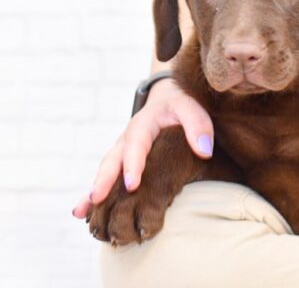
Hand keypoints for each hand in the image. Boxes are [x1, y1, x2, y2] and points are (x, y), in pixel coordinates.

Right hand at [72, 78, 212, 218]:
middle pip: (113, 159)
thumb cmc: (181, 105)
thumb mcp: (191, 108)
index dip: (133, 164)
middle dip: (104, 179)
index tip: (132, 185)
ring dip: (94, 190)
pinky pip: (107, 177)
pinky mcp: (123, 160)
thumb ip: (198, 126)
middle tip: (96, 198)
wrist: (168, 99)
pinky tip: (83, 213)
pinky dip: (95, 193)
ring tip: (82, 212)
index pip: (137, 144)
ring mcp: (122, 150)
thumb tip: (204, 151)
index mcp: (143, 124)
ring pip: (106, 171)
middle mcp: (127, 138)